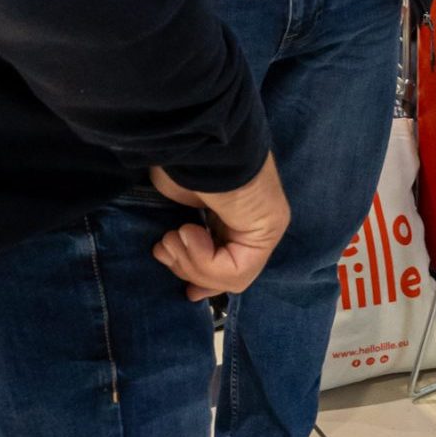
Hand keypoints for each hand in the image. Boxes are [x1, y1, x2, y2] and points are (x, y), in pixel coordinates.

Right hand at [148, 156, 289, 301]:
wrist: (194, 143)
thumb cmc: (181, 165)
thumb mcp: (176, 207)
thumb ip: (184, 238)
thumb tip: (178, 267)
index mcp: (234, 211)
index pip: (231, 262)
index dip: (206, 280)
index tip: (187, 293)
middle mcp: (255, 219)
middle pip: (227, 274)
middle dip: (189, 268)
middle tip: (166, 246)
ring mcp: (266, 224)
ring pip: (232, 278)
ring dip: (191, 262)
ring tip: (176, 234)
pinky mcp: (268, 229)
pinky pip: (237, 272)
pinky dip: (204, 260)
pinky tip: (188, 231)